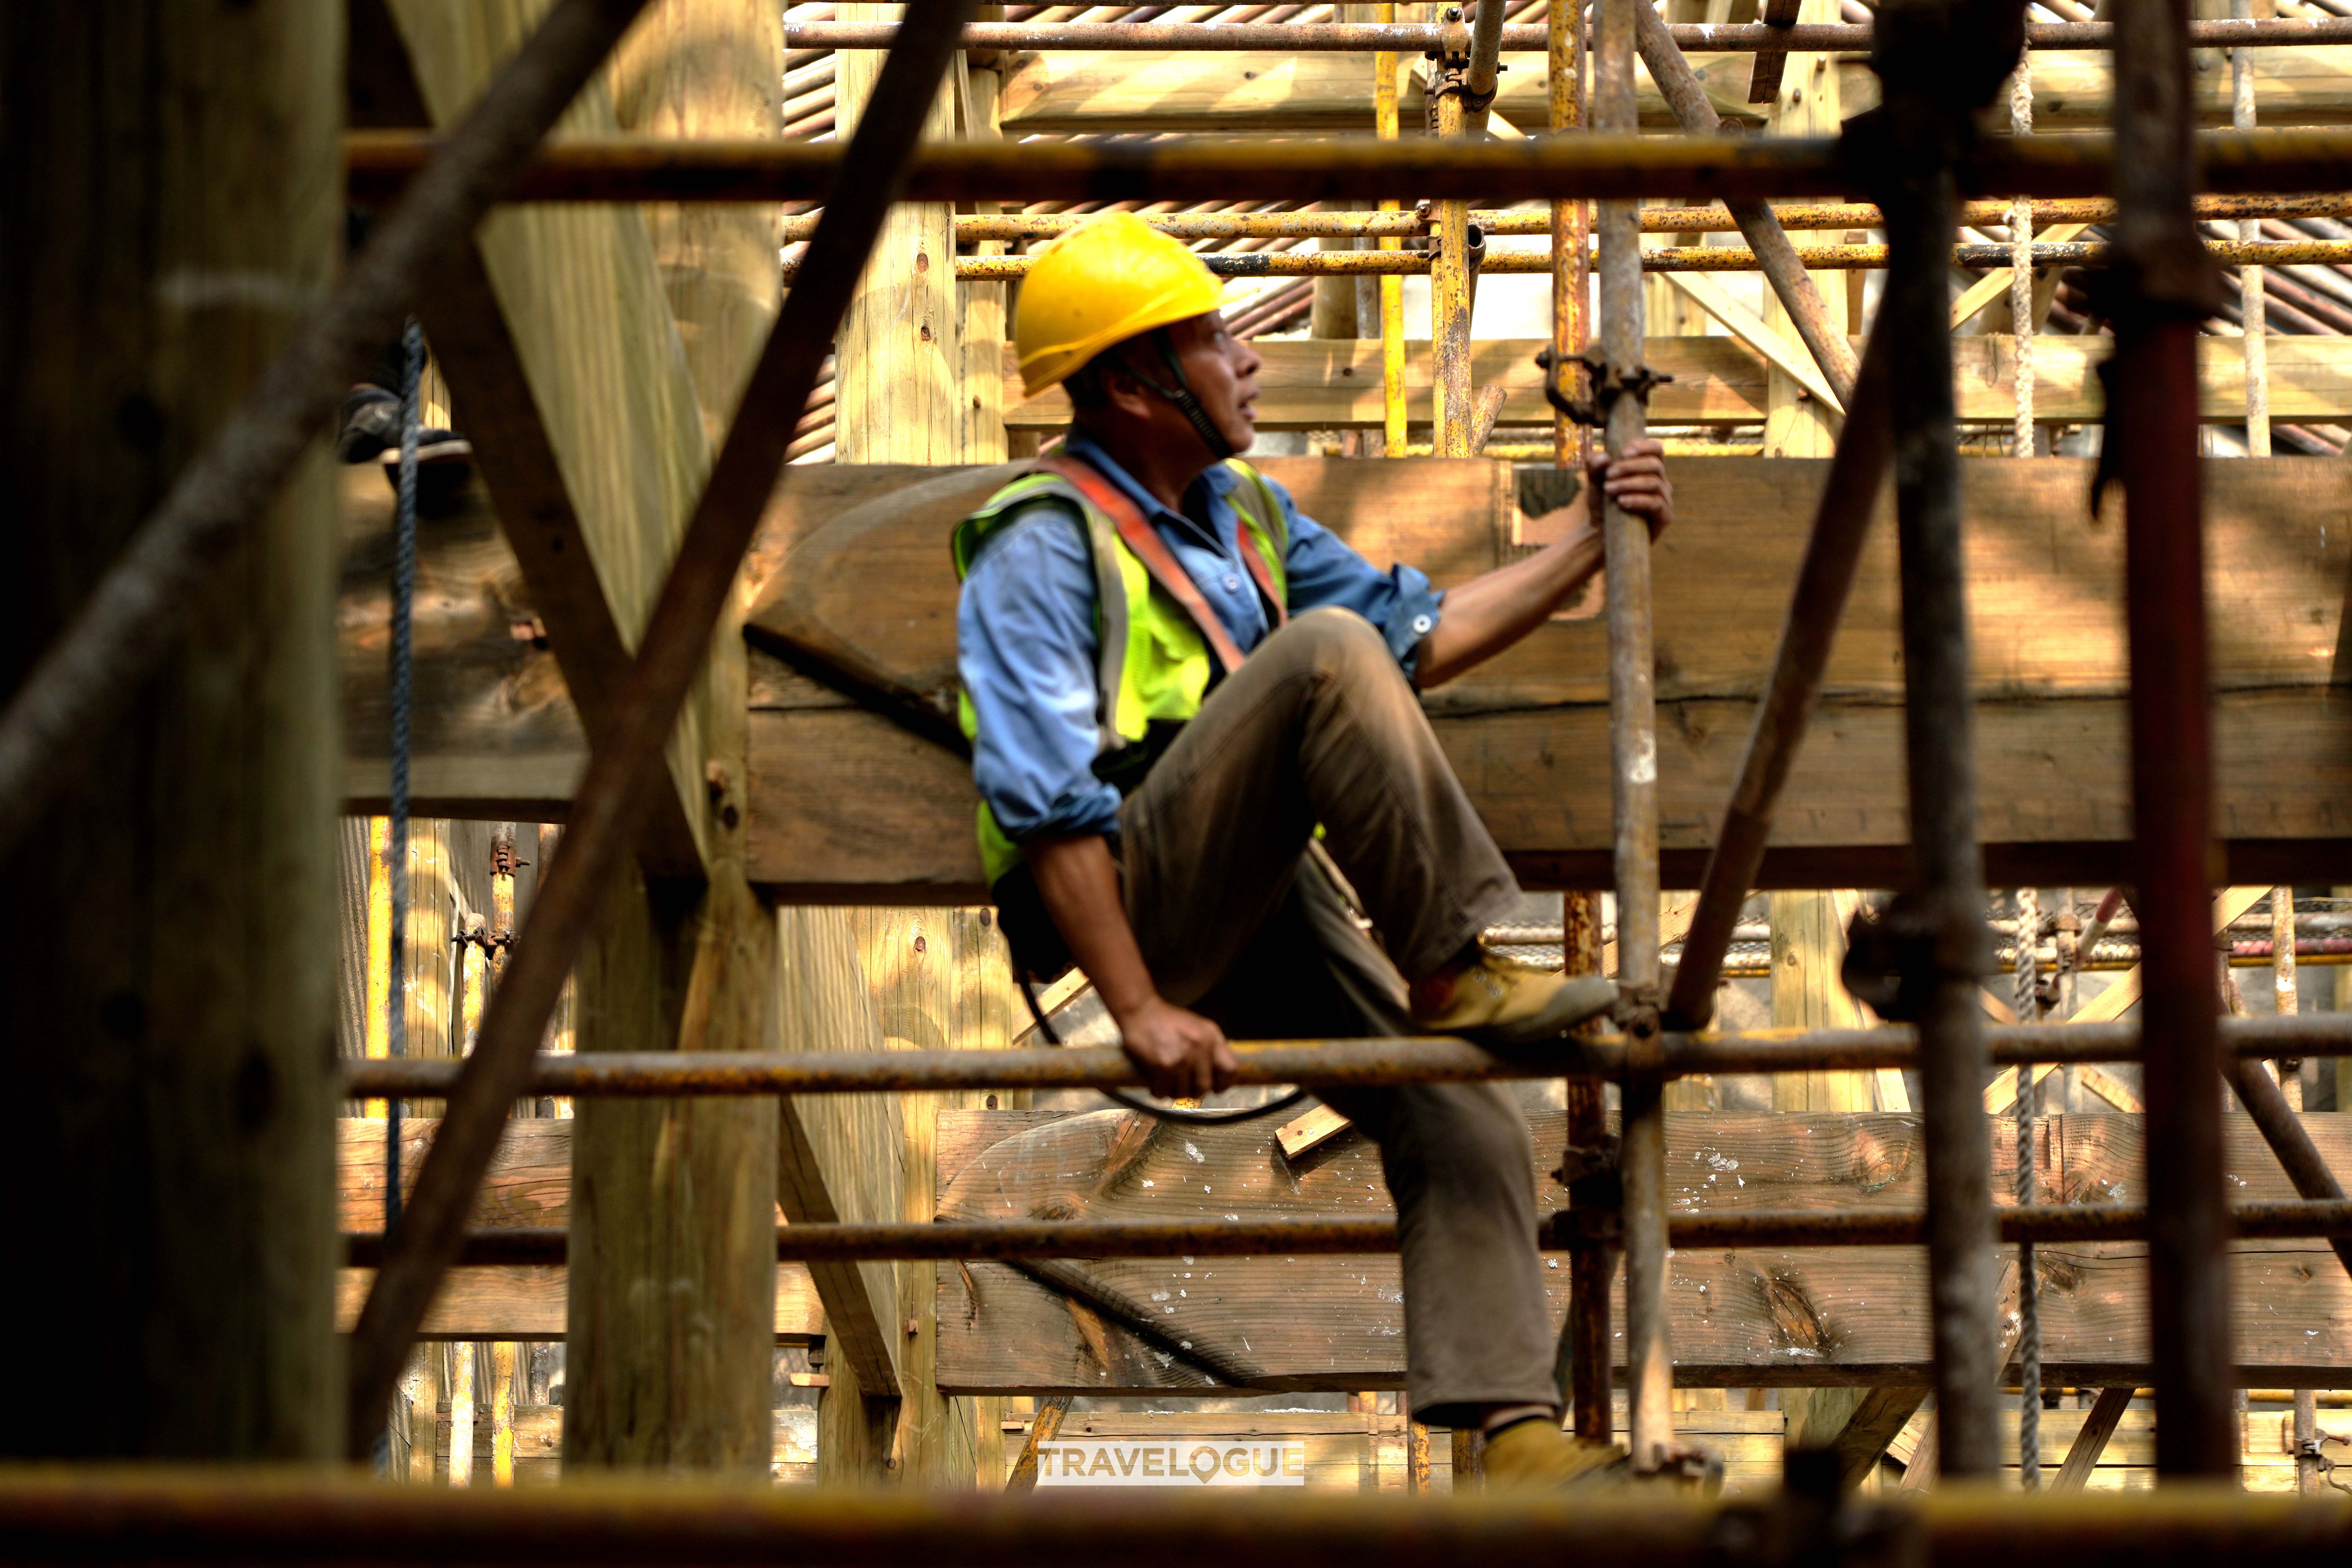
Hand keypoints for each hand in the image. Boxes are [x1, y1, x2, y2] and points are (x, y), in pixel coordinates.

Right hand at [1113, 994, 1237, 1099]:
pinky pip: (1163, 1092)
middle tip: (1185, 1087)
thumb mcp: (1198, 1027)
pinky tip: (1155, 1084)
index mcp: (1212, 1037)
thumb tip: (1217, 1074)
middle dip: (1194, 1091)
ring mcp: (1182, 1058)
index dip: (1224, 1084)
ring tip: (1169, 1084)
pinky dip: (1158, 1092)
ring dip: (1175, 1092)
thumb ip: (1210, 1048)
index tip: (1216, 1088)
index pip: (1230, 1069)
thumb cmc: (1169, 1020)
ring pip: (1184, 1093)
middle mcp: (1200, 1048)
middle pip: (1205, 1086)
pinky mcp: (1162, 1066)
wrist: (1140, 1010)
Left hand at [1585, 437, 1673, 543]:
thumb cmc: (1602, 505)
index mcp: (1648, 470)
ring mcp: (1664, 500)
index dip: (1643, 447)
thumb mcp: (1594, 483)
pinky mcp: (1664, 517)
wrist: (1600, 535)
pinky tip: (1621, 502)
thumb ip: (1595, 466)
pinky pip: (1655, 503)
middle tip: (1608, 475)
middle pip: (1655, 465)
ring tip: (1608, 489)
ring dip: (1629, 484)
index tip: (1623, 452)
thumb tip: (1603, 457)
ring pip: (1654, 483)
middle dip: (1630, 467)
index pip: (1656, 449)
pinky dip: (1637, 500)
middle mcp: (1660, 482)